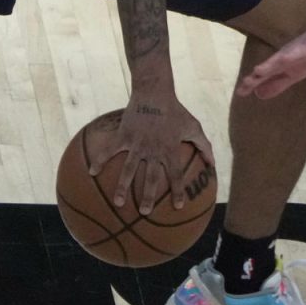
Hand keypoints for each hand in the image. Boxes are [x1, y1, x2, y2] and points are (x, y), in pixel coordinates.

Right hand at [96, 92, 215, 214]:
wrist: (154, 91)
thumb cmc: (176, 111)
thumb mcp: (194, 127)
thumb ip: (205, 146)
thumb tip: (213, 165)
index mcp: (171, 149)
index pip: (176, 175)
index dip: (178, 191)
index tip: (178, 207)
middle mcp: (154, 149)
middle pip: (151, 177)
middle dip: (148, 196)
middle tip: (145, 212)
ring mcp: (137, 143)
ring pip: (128, 169)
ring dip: (123, 187)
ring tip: (118, 203)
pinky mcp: (124, 135)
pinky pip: (110, 150)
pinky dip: (100, 160)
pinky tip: (92, 173)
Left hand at [238, 22, 305, 98]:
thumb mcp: (293, 75)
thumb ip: (277, 84)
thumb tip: (258, 95)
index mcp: (280, 66)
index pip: (263, 76)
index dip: (251, 83)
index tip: (239, 93)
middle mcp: (283, 57)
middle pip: (267, 68)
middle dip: (256, 76)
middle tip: (244, 85)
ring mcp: (293, 50)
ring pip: (278, 59)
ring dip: (268, 65)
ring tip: (257, 71)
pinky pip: (297, 51)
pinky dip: (289, 55)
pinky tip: (283, 59)